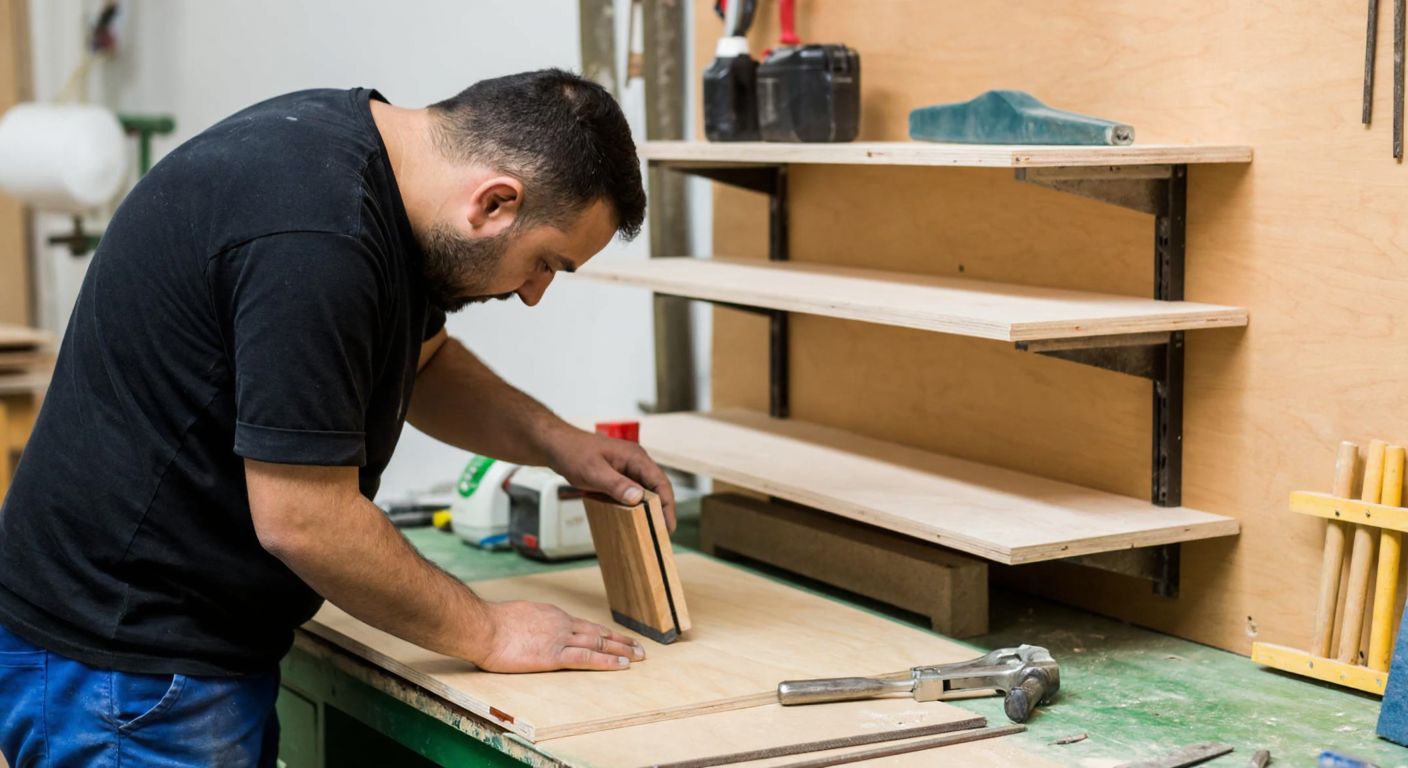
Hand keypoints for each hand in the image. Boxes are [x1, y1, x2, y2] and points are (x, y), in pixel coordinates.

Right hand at [475, 601, 644, 672]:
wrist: (483, 627)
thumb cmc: (491, 624)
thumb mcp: (516, 617)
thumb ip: (528, 624)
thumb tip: (526, 631)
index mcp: (551, 615)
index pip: (583, 624)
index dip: (602, 632)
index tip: (615, 637)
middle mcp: (561, 624)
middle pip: (597, 632)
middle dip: (619, 640)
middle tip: (638, 647)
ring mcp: (559, 638)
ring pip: (598, 644)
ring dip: (621, 651)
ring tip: (638, 657)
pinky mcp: (554, 655)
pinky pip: (587, 658)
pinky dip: (607, 661)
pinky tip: (621, 665)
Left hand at [545, 428, 676, 530]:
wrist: (557, 445)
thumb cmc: (573, 453)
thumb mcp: (593, 472)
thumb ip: (616, 484)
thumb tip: (638, 498)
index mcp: (635, 457)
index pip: (660, 482)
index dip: (667, 505)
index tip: (668, 527)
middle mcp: (636, 462)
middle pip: (657, 488)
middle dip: (662, 510)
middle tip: (661, 535)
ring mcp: (628, 468)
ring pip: (646, 490)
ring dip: (650, 509)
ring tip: (651, 530)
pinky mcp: (619, 474)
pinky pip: (633, 491)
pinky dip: (636, 505)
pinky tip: (633, 519)